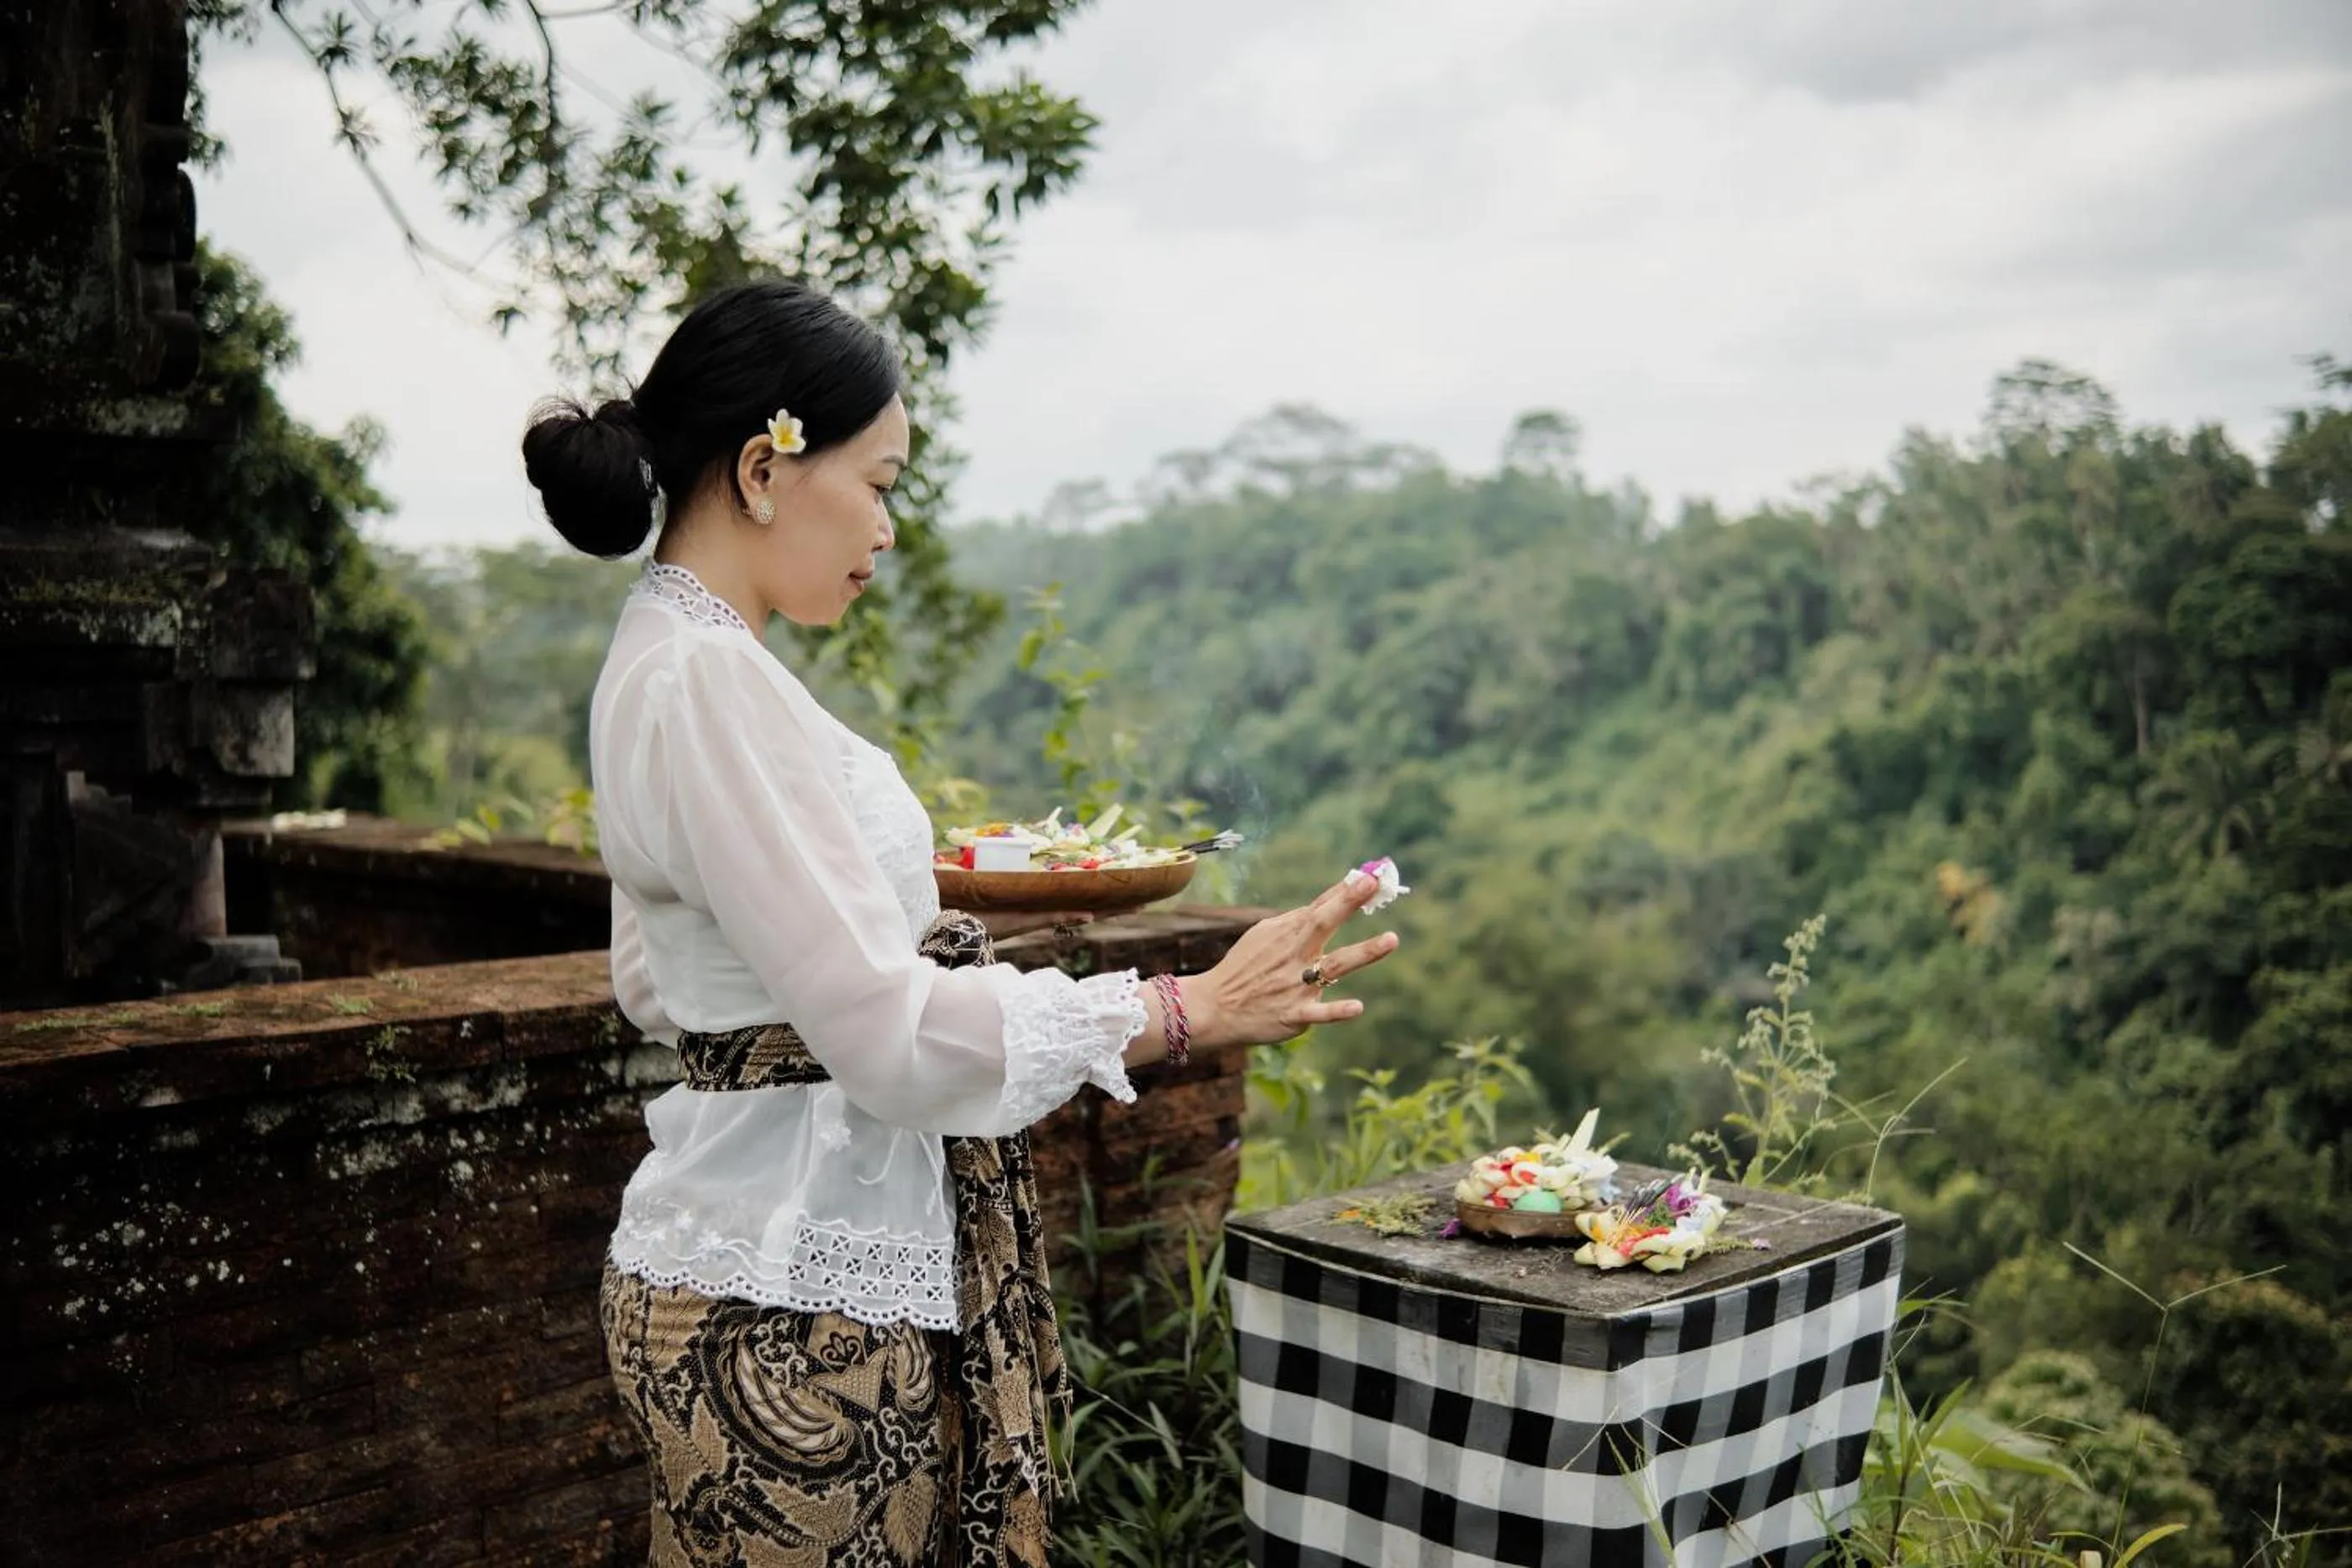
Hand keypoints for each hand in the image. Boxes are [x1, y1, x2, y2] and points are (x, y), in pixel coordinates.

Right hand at [1186, 869, 1400, 1049]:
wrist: (1213, 1007)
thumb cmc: (1245, 968)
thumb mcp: (1265, 935)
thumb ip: (1299, 920)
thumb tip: (1335, 897)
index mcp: (1286, 933)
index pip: (1320, 907)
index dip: (1346, 890)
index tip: (1372, 874)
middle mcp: (1293, 955)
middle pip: (1322, 924)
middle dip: (1348, 903)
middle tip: (1373, 884)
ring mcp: (1293, 985)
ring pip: (1333, 966)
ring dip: (1363, 952)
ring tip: (1392, 939)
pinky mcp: (1292, 1015)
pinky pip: (1318, 1013)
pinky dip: (1336, 1010)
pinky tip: (1357, 1007)